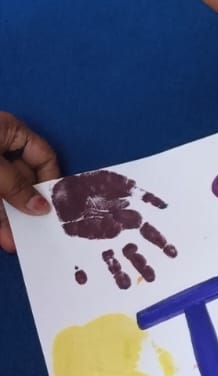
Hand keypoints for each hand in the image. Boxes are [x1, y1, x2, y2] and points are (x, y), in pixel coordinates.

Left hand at [0, 112, 59, 253]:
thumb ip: (15, 186)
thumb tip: (41, 208)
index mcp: (8, 131)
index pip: (42, 156)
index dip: (50, 181)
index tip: (54, 206)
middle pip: (23, 180)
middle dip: (28, 208)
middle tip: (37, 234)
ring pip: (4, 195)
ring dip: (10, 219)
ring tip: (16, 244)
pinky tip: (1, 236)